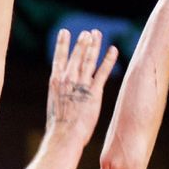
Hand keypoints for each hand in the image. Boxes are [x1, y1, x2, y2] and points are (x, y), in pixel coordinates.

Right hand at [46, 29, 116, 145]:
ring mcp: (81, 84)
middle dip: (82, 42)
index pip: (59, 57)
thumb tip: (61, 95)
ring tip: (97, 34)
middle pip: (76, 55)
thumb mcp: (54, 105)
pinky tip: (113, 50)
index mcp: (55, 81)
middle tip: (87, 32)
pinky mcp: (94, 92)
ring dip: (94, 45)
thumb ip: (59, 95)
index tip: (64, 32)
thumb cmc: (58, 127)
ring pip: (89, 59)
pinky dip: (109, 60)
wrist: (64, 136)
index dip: (62, 44)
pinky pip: (103, 72)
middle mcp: (67, 79)